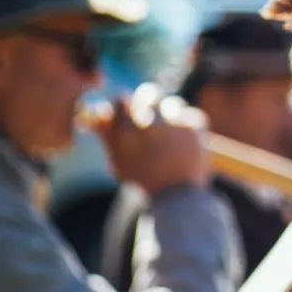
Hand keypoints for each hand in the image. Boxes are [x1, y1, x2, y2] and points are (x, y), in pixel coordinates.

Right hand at [88, 86, 212, 196]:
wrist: (177, 197)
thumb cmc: (143, 179)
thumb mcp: (118, 160)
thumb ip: (106, 135)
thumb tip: (95, 113)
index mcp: (126, 133)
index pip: (121, 99)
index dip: (125, 102)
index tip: (128, 108)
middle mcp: (149, 125)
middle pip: (148, 94)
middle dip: (148, 100)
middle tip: (151, 111)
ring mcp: (174, 124)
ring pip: (172, 102)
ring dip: (170, 113)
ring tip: (171, 131)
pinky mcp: (195, 126)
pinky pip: (191, 114)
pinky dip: (188, 124)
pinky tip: (185, 139)